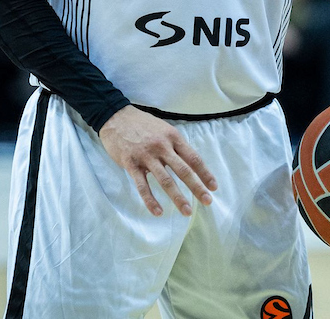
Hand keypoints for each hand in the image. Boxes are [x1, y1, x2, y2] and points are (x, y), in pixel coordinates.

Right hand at [99, 106, 217, 217]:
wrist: (116, 117)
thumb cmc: (143, 124)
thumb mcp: (164, 129)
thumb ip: (176, 145)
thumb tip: (191, 164)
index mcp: (173, 137)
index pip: (193, 158)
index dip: (205, 173)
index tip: (213, 187)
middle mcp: (162, 147)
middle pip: (183, 170)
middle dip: (197, 187)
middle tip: (208, 201)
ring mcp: (146, 156)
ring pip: (165, 180)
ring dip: (177, 197)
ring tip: (187, 211)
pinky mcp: (131, 164)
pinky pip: (142, 185)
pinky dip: (150, 200)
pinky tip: (158, 211)